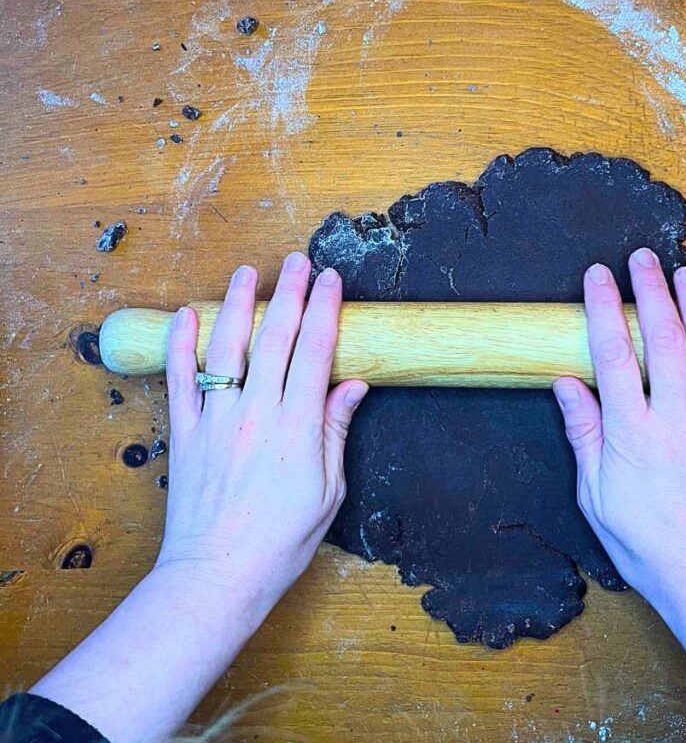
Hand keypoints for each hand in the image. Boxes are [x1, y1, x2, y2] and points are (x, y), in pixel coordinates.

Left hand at [157, 251, 367, 616]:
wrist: (217, 577)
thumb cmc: (280, 543)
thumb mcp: (327, 492)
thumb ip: (335, 432)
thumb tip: (352, 385)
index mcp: (297, 429)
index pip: (315, 352)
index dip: (325, 310)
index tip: (332, 280)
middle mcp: (255, 414)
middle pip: (275, 338)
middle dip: (289, 293)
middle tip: (297, 261)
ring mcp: (215, 421)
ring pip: (226, 348)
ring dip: (237, 304)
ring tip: (247, 272)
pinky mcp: (184, 435)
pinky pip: (180, 380)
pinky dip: (181, 344)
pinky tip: (188, 314)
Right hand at [552, 248, 685, 616]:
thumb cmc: (652, 548)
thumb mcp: (596, 498)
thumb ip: (584, 436)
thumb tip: (567, 386)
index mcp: (631, 434)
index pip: (614, 353)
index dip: (603, 307)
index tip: (597, 276)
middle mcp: (677, 420)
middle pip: (664, 338)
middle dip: (650, 290)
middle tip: (642, 258)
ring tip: (685, 273)